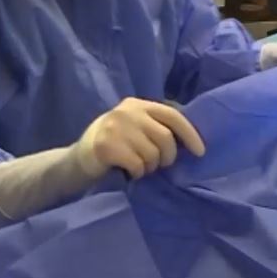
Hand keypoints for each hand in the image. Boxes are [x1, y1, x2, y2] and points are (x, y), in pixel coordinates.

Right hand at [73, 98, 204, 180]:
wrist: (76, 161)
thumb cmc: (112, 146)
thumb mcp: (133, 128)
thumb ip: (155, 127)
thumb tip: (189, 140)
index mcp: (137, 104)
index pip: (173, 116)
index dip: (190, 134)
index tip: (200, 152)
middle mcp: (127, 111)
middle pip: (166, 138)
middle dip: (167, 157)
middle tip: (157, 165)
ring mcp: (115, 127)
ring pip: (152, 154)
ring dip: (149, 167)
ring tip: (138, 167)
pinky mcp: (106, 145)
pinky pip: (137, 165)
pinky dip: (137, 173)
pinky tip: (128, 172)